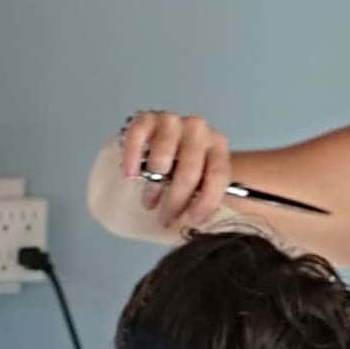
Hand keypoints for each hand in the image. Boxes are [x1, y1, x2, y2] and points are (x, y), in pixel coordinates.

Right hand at [119, 110, 231, 234]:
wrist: (169, 143)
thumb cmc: (184, 169)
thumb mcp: (201, 183)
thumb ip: (204, 200)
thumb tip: (200, 230)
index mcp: (218, 146)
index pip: (218, 175)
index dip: (207, 202)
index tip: (192, 221)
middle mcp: (198, 129)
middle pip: (189, 170)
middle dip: (175, 200)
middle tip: (165, 218)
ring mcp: (172, 121)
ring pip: (163, 156)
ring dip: (154, 184)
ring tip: (149, 200)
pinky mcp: (146, 118)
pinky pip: (137, 136)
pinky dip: (132, 157)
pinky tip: (131, 174)